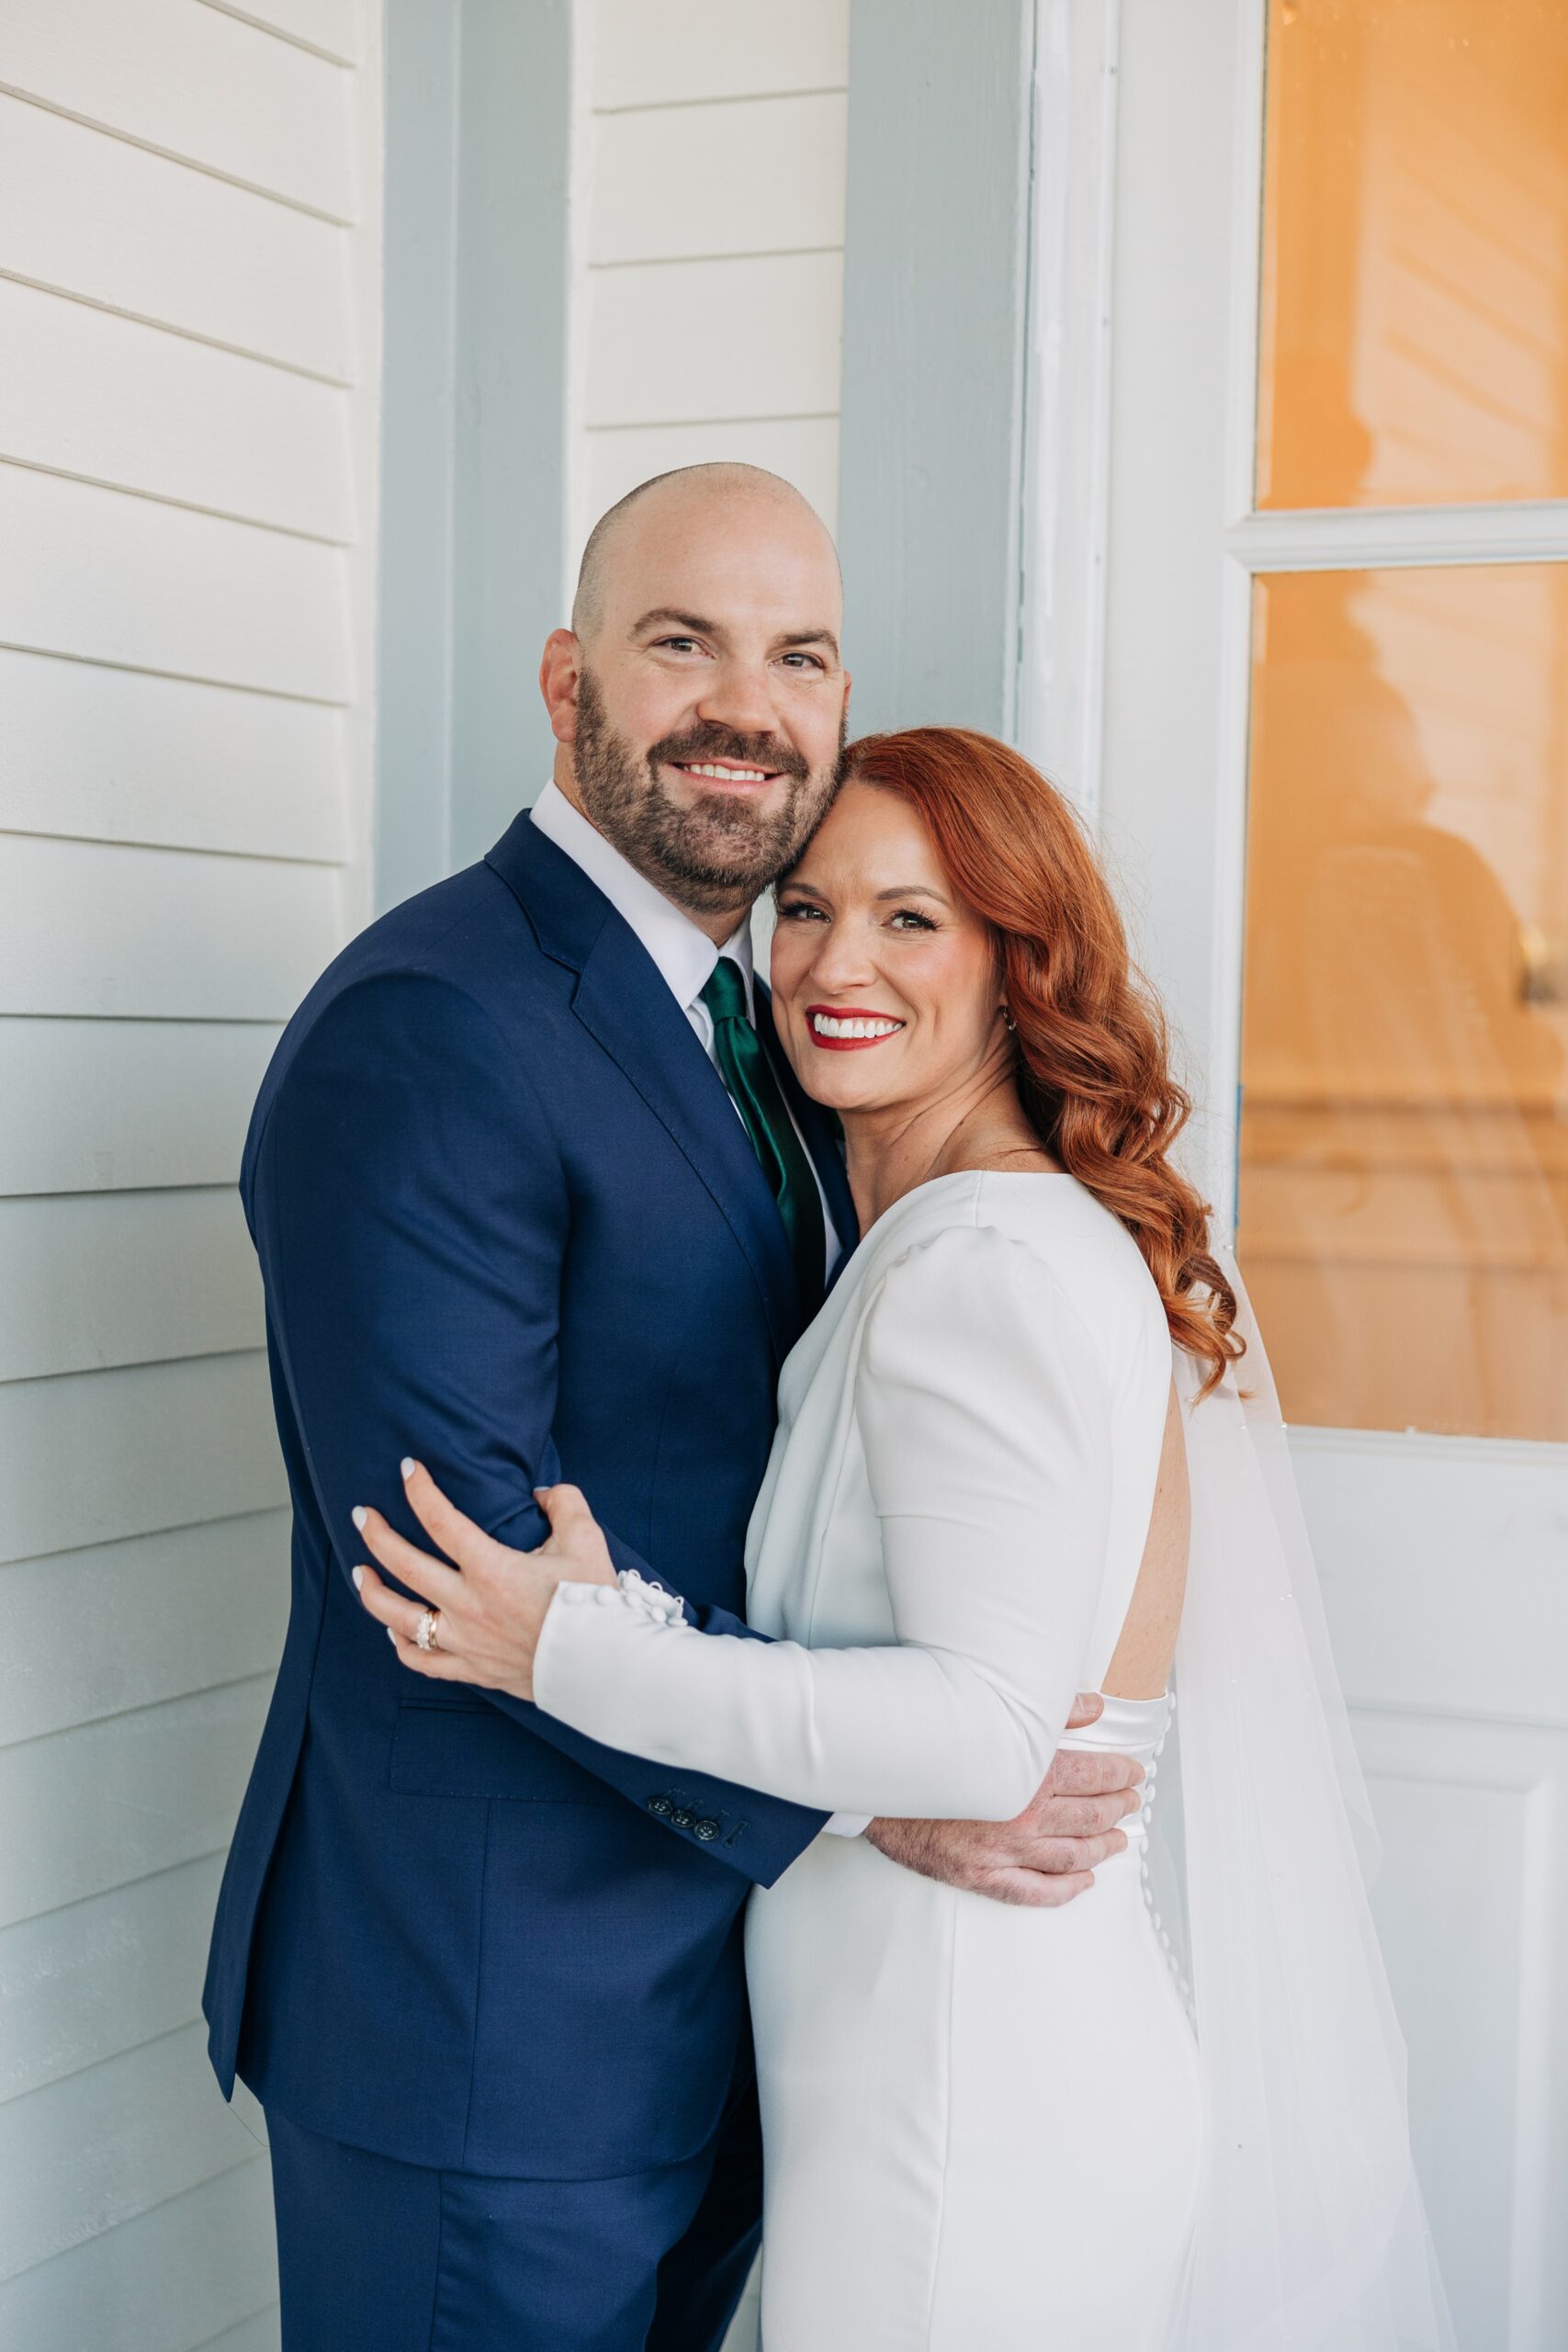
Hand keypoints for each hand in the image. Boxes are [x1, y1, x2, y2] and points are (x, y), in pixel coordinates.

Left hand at [351, 1460, 616, 1699]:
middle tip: (361, 1514)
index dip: (419, 1490)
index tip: (406, 1469)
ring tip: (360, 1573)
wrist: (604, 1668)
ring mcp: (465, 1641)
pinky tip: (393, 1629)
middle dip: (376, 1534)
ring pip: (398, 1617)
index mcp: (491, 1568)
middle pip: (404, 1565)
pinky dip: (401, 1643)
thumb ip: (563, 1503)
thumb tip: (541, 1494)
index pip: (441, 1520)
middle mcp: (468, 1605)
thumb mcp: (587, 1540)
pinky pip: (422, 1660)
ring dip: (372, 1592)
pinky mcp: (472, 1669)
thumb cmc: (594, 1602)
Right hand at [863, 1693, 1142, 1907]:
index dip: (1119, 1773)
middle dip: (1117, 1807)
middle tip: (1132, 1801)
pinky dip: (1065, 1889)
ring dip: (1101, 1847)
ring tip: (1119, 1838)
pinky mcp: (981, 1876)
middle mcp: (1024, 1816)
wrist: (875, 1778)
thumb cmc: (930, 1743)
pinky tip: (1083, 1881)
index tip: (1133, 1771)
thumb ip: (1048, 1710)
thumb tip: (1093, 1706)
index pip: (1093, 1776)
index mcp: (1029, 1774)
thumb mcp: (990, 1714)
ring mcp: (1004, 1852)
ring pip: (1071, 1855)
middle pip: (1088, 1816)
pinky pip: (1035, 1891)